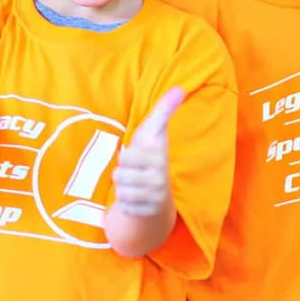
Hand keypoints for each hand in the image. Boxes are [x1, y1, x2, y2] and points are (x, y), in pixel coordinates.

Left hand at [112, 87, 184, 218]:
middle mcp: (160, 178)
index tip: (138, 154)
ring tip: (135, 185)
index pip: (126, 156)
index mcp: (160, 157)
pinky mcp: (148, 213)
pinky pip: (123, 206)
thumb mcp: (153, 132)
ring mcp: (154, 197)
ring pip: (120, 191)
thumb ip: (164, 110)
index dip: (126, 155)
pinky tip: (136, 198)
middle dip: (122, 173)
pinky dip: (126, 203)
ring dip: (123, 188)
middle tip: (135, 172)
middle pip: (119, 175)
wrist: (159, 192)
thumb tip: (180, 87)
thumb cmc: (150, 157)